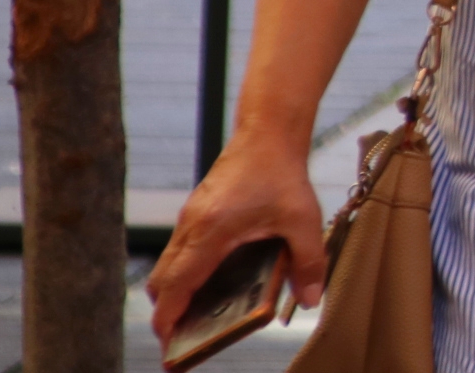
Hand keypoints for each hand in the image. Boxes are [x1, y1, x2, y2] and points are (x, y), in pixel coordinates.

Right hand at [146, 133, 325, 346]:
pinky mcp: (195, 212)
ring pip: (167, 265)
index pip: (177, 284)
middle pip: (163, 280)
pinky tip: (208, 283)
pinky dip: (183, 272)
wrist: (267, 132)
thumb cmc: (281, 173)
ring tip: (194, 317)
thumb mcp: (303, 221)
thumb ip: (308, 262)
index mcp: (211, 232)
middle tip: (182, 337)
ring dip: (175, 291)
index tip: (169, 341)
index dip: (169, 317)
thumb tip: (311, 299)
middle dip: (168, 311)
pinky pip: (178, 250)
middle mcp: (192, 226)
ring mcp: (190, 218)